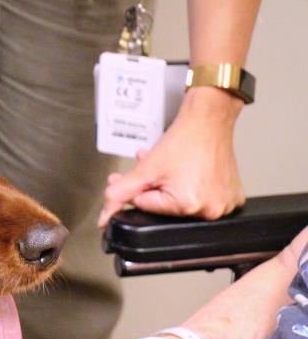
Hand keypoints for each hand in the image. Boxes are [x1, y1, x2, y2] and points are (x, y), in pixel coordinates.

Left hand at [97, 87, 245, 227]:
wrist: (209, 120)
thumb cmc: (184, 140)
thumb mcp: (144, 170)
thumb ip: (118, 195)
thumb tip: (105, 218)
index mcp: (188, 206)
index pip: (147, 208)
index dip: (140, 191)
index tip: (145, 176)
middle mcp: (210, 210)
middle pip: (165, 207)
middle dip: (154, 188)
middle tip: (156, 169)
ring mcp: (225, 205)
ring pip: (183, 202)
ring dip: (170, 186)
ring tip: (171, 168)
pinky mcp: (233, 198)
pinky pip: (204, 199)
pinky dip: (193, 187)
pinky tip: (189, 172)